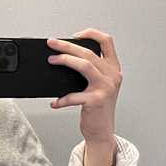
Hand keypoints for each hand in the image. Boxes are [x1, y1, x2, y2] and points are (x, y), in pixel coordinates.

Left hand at [46, 28, 122, 145]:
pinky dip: (61, 99)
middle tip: (52, 43)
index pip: (107, 42)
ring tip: (52, 60)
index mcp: (113, 68)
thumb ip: (90, 70)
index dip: (91, 34)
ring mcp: (106, 88)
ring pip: (85, 65)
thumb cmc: (97, 108)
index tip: (75, 35)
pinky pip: (74, 95)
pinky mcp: (96, 101)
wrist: (102, 131)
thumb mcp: (99, 85)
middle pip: (89, 52)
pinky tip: (55, 102)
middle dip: (67, 45)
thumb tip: (65, 57)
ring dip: (65, 60)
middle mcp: (112, 76)